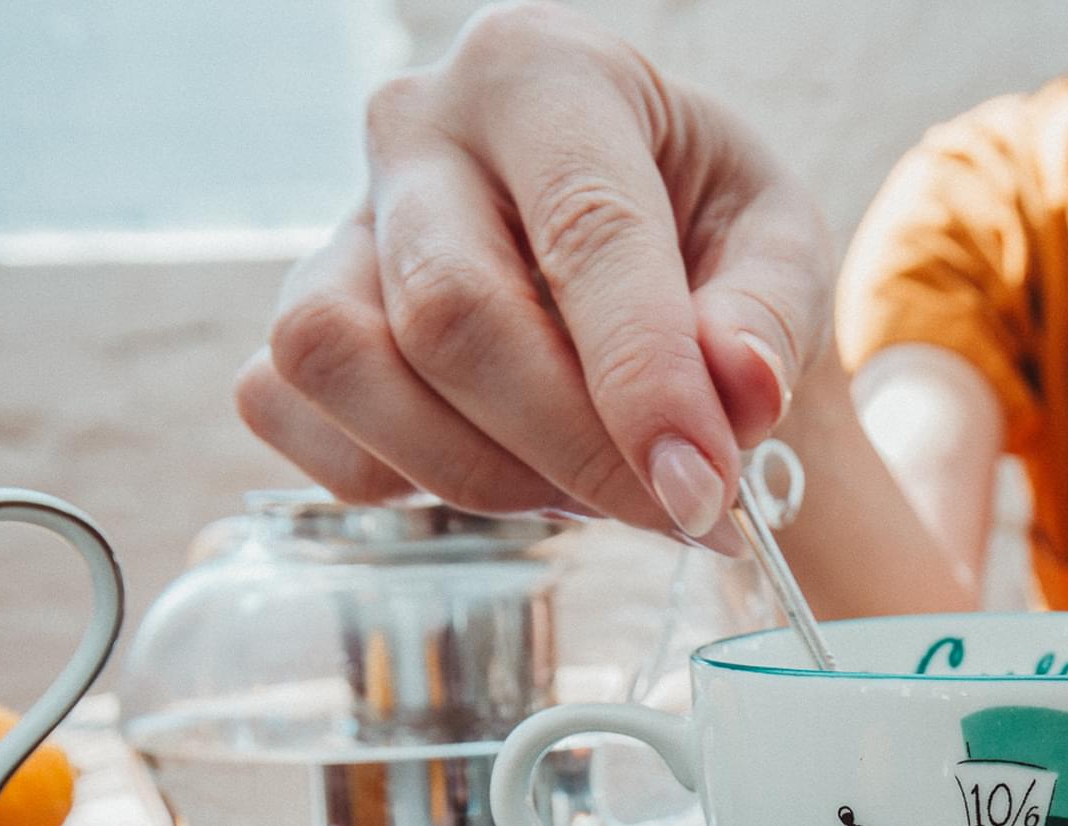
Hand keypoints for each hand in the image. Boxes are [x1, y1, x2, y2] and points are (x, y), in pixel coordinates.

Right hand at [236, 1, 831, 537]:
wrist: (630, 235)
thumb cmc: (701, 225)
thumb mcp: (774, 240)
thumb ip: (767, 314)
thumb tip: (741, 394)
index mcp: (545, 75)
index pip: (584, 233)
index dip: (643, 382)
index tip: (700, 489)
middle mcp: (417, 129)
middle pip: (452, 316)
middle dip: (573, 451)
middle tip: (674, 509)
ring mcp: (337, 224)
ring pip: (346, 366)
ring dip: (482, 472)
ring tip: (591, 486)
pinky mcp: (292, 319)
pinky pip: (294, 416)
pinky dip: (397, 479)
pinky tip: (502, 469)